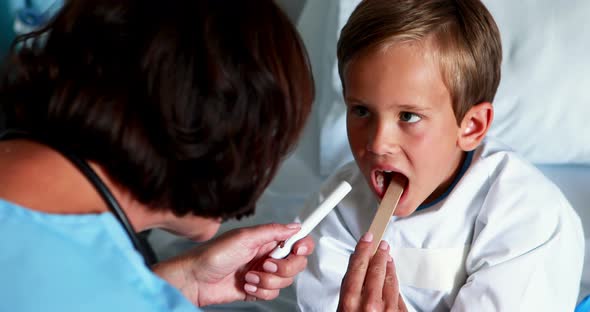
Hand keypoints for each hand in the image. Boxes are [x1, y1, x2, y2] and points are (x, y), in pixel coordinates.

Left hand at [153, 223, 313, 306]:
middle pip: (296, 263)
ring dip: (268, 281)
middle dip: (284, 267)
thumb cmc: (213, 255)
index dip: (303, 245)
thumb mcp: (244, 237)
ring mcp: (263, 273)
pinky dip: (261, 291)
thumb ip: (272, 231)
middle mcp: (267, 256)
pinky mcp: (257, 289)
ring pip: (285, 281)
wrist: (195, 280)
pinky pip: (273, 293)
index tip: (298, 249)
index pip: (296, 240)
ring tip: (249, 276)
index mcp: (266, 240)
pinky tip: (246, 286)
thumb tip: (295, 226)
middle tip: (266, 264)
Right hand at [338, 232, 406, 311]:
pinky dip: (394, 284)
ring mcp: (388, 310)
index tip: (367, 238)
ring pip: (390, 280)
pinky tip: (393, 278)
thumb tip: (354, 269)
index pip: (358, 267)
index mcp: (351, 301)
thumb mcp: (342, 310)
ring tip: (388, 258)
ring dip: (389, 266)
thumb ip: (348, 289)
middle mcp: (371, 304)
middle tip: (381, 244)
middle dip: (380, 254)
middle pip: (376, 270)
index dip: (363, 249)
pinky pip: (398, 295)